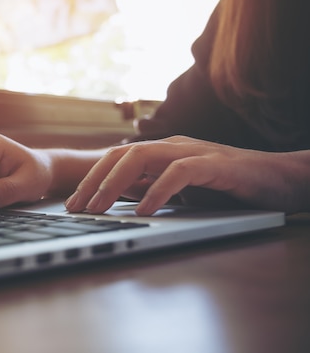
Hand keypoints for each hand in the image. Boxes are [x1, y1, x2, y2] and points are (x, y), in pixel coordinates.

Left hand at [65, 135, 309, 214]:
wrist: (282, 180)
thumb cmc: (230, 188)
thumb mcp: (182, 192)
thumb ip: (152, 188)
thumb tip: (117, 196)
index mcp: (163, 152)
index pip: (117, 159)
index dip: (92, 179)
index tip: (74, 205)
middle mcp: (173, 146)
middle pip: (121, 155)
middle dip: (94, 181)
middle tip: (77, 209)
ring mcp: (195, 151)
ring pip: (143, 157)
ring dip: (115, 183)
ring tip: (99, 209)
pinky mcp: (217, 164)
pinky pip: (180, 172)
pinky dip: (158, 189)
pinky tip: (144, 210)